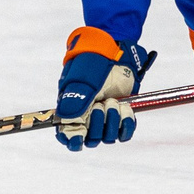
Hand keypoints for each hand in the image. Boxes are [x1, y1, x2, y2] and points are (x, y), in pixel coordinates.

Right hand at [55, 27, 157, 149]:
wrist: (116, 53)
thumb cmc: (94, 63)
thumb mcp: (82, 80)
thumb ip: (74, 99)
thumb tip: (66, 119)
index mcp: (71, 111)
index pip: (68, 137)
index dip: (73, 140)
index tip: (80, 137)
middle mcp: (88, 118)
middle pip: (90, 140)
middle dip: (97, 124)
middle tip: (101, 104)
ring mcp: (105, 118)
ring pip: (108, 137)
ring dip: (112, 121)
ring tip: (113, 101)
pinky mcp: (122, 116)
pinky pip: (125, 133)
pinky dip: (127, 124)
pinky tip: (125, 109)